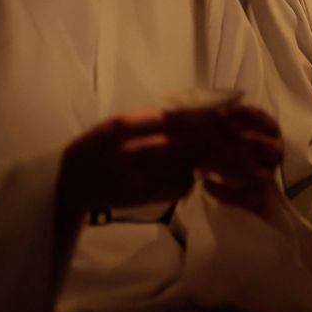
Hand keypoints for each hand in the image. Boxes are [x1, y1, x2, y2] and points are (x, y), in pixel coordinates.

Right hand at [58, 104, 282, 215]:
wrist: (70, 181)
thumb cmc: (97, 146)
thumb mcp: (121, 123)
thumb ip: (156, 120)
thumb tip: (199, 115)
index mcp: (128, 125)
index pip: (178, 119)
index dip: (208, 119)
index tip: (231, 117)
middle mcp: (133, 150)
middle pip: (188, 145)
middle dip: (218, 144)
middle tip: (242, 144)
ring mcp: (137, 176)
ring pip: (187, 168)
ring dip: (201, 165)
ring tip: (211, 162)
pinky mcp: (141, 197)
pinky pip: (177, 188)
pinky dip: (186, 183)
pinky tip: (183, 179)